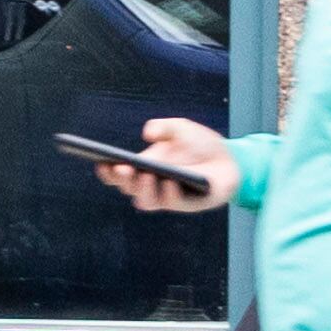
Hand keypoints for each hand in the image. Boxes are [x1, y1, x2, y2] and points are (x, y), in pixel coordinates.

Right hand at [96, 117, 236, 212]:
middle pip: (128, 188)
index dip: (107, 171)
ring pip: (146, 201)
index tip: (101, 162)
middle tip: (122, 167)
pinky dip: (170, 194)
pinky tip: (170, 182)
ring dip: (143, 189)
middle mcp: (150, 185)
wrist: (229, 158)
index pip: (117, 175)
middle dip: (122, 179)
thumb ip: (164, 127)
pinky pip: (174, 203)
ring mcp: (167, 197)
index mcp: (141, 168)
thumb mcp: (180, 128)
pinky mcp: (188, 204)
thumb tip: (149, 134)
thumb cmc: (199, 143)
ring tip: (145, 175)